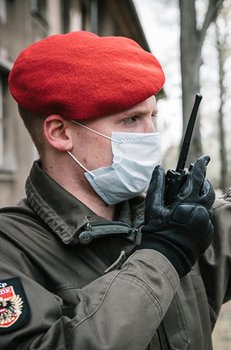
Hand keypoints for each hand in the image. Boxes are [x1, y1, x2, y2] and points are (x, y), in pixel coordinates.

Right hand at [140, 155, 214, 276]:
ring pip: (208, 204)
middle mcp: (201, 212)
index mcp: (189, 203)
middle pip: (208, 190)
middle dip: (204, 181)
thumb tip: (159, 168)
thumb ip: (156, 185)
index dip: (201, 166)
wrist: (166, 256)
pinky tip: (189, 215)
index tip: (205, 158)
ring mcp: (206, 224)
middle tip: (196, 178)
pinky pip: (206, 218)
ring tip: (191, 196)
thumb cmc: (158, 230)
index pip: (198, 178)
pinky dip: (200, 212)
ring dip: (202, 197)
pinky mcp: (207, 234)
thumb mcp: (153, 206)